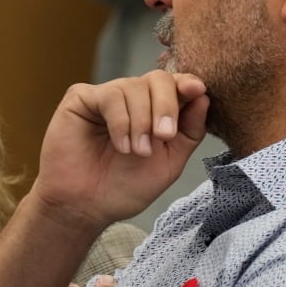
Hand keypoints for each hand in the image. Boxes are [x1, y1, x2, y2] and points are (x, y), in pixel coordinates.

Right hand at [31, 70, 208, 228]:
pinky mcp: (81, 99)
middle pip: (158, 79)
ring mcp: (106, 97)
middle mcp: (132, 99)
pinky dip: (120, 122)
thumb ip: (189, 131)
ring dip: (141, 123)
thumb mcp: (169, 163)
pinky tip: (120, 145)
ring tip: (136, 152)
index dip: (187, 83)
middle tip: (164, 135)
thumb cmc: (125, 187)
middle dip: (166, 105)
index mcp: (155, 110)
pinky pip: (110, 96)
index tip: (197, 90)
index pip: (176, 85)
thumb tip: (204, 96)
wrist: (86, 207)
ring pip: (134, 86)